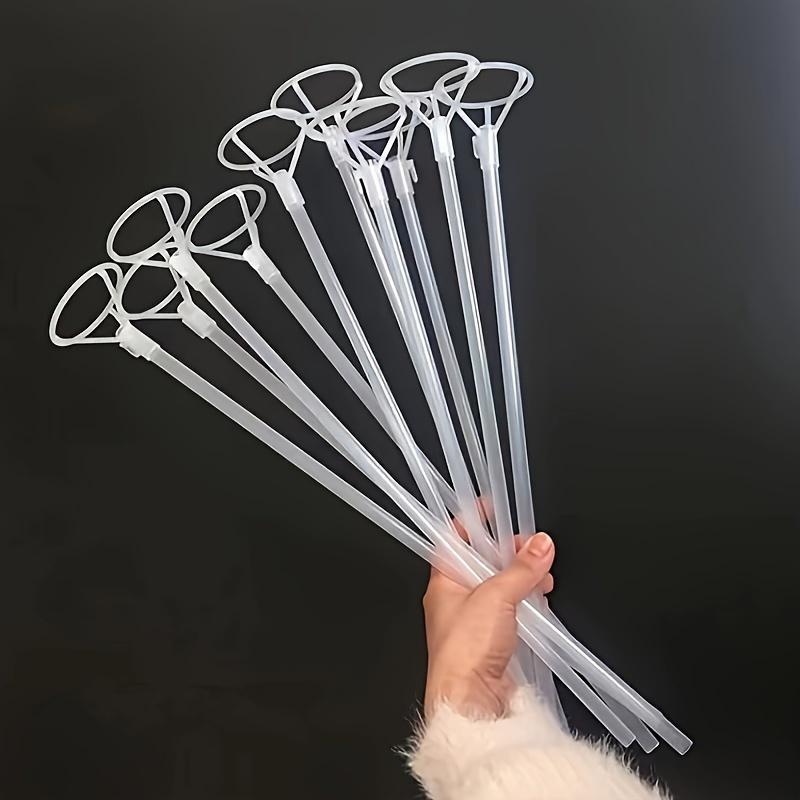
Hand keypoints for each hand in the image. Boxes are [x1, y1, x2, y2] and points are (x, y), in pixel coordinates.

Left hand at [422, 531, 554, 719]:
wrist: (471, 702)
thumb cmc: (463, 652)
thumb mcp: (496, 597)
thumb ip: (521, 569)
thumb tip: (539, 546)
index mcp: (444, 581)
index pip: (455, 539)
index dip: (473, 520)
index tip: (493, 508)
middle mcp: (456, 599)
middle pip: (482, 561)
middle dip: (508, 551)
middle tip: (530, 546)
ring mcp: (475, 621)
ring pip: (500, 586)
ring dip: (522, 577)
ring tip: (542, 575)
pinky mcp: (493, 640)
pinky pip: (512, 611)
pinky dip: (527, 601)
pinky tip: (541, 600)